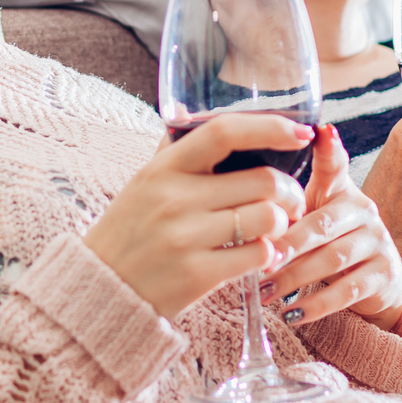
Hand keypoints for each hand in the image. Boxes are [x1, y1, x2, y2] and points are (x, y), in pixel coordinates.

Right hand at [85, 114, 310, 320]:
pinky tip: (257, 255)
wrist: (102, 289)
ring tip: (272, 230)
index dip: (270, 127)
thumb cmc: (129, 230)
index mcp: (163, 168)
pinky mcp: (197, 274)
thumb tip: (195, 114)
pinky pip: (258, 255)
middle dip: (290, 191)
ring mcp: (185, 237)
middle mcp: (174, 198)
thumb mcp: (142, 183)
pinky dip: (267, 254)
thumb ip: (173, 153)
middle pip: (263, 180)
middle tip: (290, 201)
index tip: (300, 132)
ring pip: (267, 218)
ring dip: (281, 224)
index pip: (223, 132)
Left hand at [262, 125, 401, 331]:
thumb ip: (284, 202)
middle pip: (323, 224)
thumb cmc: (326, 242)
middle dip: (288, 244)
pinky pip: (348, 291)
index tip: (321, 132)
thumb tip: (242, 191)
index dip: (329, 149)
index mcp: (340, 190)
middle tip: (259, 259)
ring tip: (266, 291)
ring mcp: (378, 241)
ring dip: (295, 278)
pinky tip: (292, 313)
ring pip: (333, 259)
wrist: (372, 281)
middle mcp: (364, 210)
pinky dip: (317, 304)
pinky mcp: (384, 274)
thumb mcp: (310, 215)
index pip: (335, 165)